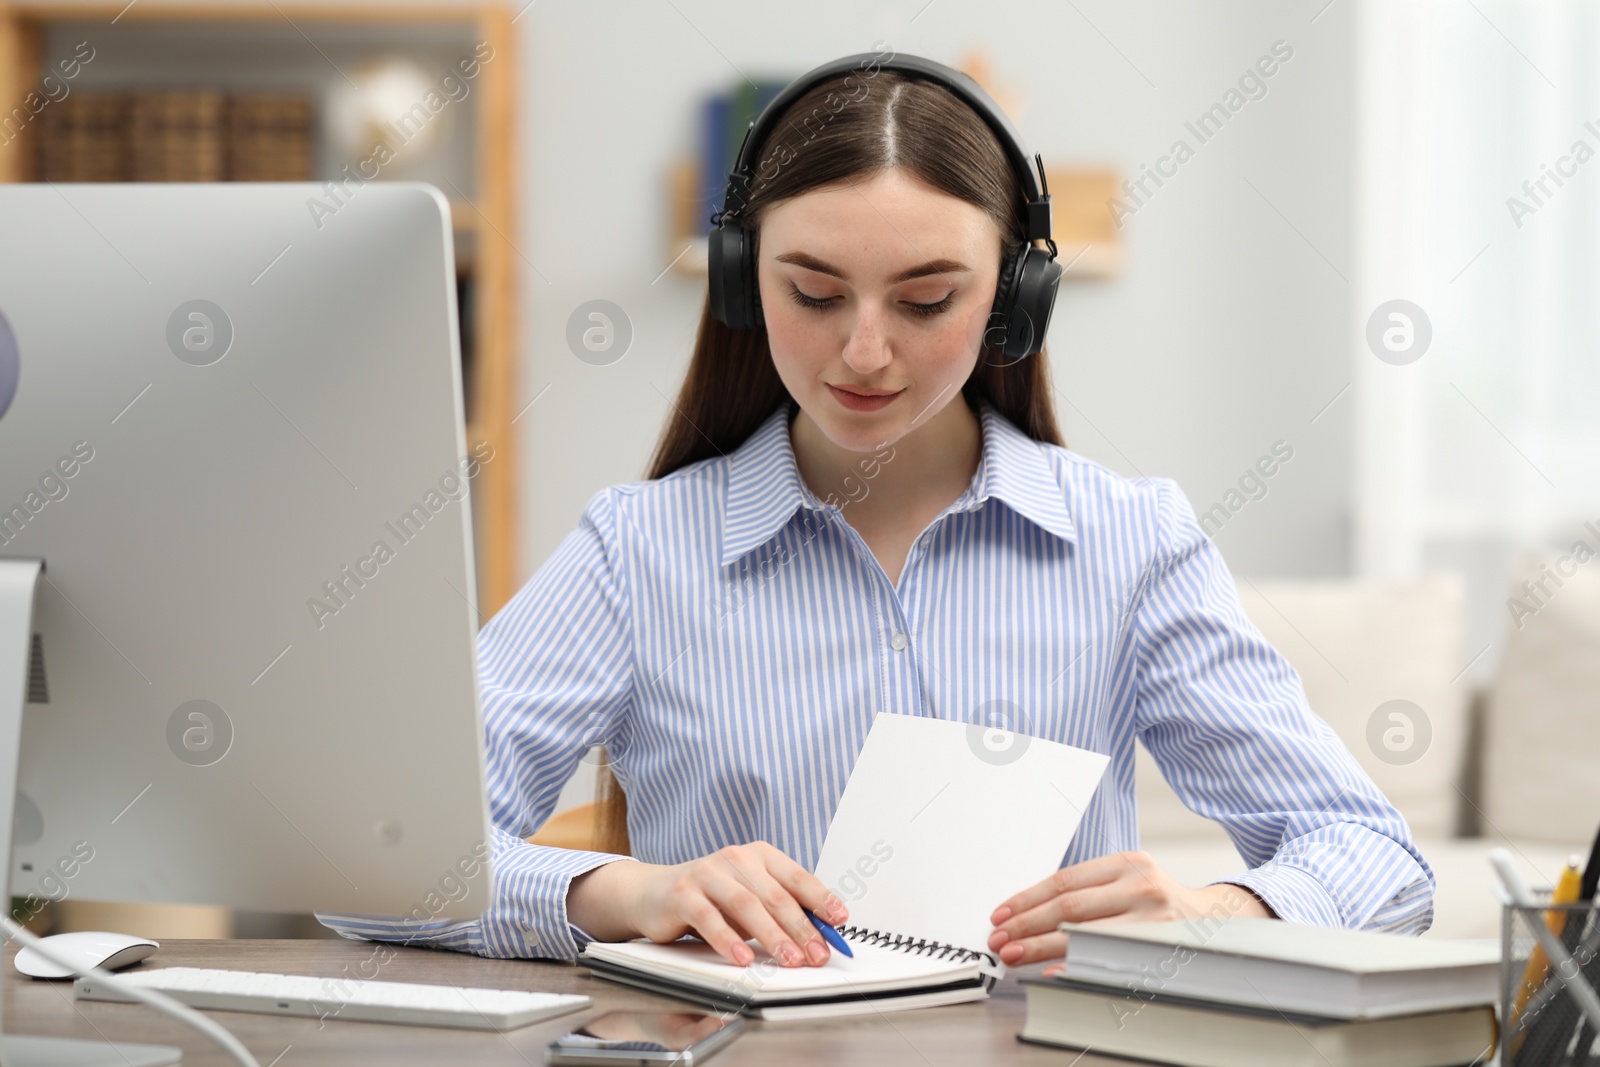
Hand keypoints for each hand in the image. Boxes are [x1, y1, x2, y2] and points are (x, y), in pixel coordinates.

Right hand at [568, 841, 848, 967]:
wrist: (654, 893)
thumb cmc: (711, 898)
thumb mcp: (749, 900)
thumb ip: (779, 912)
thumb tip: (819, 937)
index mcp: (759, 856)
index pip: (797, 877)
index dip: (820, 899)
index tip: (840, 920)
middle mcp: (736, 858)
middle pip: (775, 895)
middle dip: (801, 928)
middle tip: (818, 955)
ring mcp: (708, 873)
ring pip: (746, 905)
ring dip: (771, 936)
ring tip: (789, 960)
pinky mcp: (683, 892)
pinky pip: (709, 918)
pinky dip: (729, 940)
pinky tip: (743, 958)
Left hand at [986, 850, 1273, 966]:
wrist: (1213, 919)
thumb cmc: (1155, 900)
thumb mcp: (1125, 879)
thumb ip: (1087, 889)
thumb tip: (1028, 912)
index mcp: (1127, 863)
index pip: (1065, 881)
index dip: (1027, 899)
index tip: (1000, 915)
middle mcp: (1142, 886)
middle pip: (1070, 908)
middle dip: (1027, 925)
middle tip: (999, 939)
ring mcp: (1153, 919)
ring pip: (1085, 934)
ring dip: (1041, 948)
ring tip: (1014, 955)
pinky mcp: (1160, 947)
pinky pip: (1108, 959)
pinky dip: (1076, 967)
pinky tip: (1053, 973)